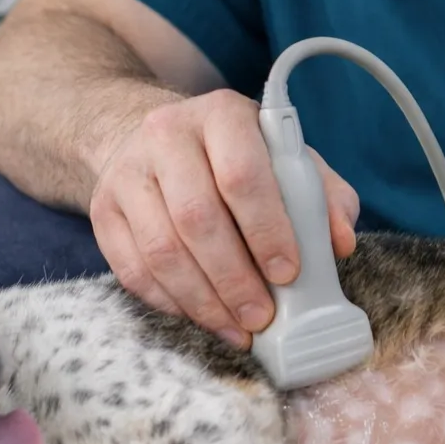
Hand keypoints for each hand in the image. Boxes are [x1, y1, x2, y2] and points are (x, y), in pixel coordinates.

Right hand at [88, 90, 358, 346]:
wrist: (155, 138)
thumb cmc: (234, 155)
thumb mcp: (283, 157)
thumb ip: (321, 195)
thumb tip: (341, 243)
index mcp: (222, 115)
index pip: (242, 174)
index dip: (266, 229)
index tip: (289, 272)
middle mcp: (166, 135)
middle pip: (197, 217)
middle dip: (234, 278)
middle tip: (261, 316)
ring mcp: (128, 172)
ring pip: (161, 250)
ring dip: (203, 300)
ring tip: (237, 328)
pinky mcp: (103, 209)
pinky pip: (132, 268)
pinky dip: (169, 302)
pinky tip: (201, 316)